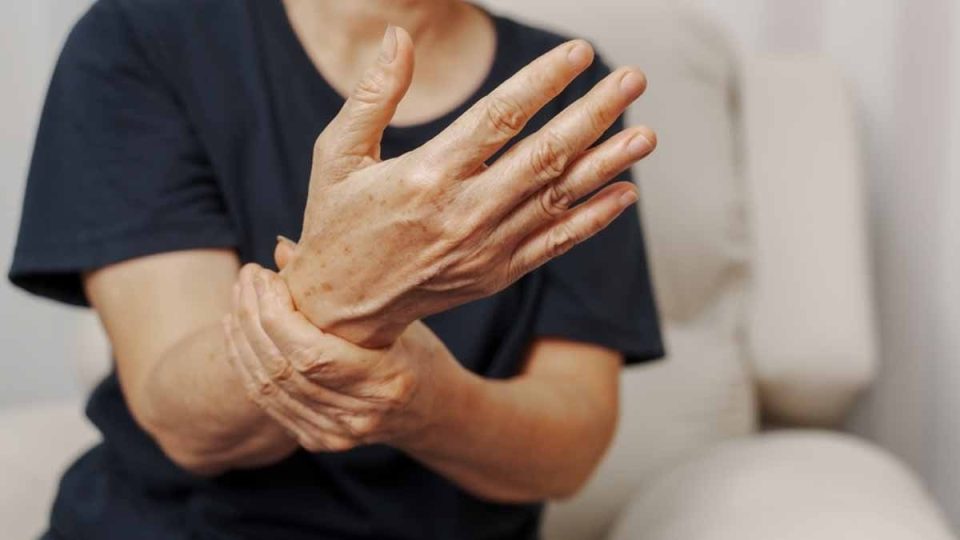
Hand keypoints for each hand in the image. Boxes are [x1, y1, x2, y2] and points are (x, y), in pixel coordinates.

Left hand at [224, 264, 458, 450]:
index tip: (264, 275)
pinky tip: (239, 332)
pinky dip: (246, 364)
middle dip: (253, 317)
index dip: (275, 313)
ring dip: (243, 338)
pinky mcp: (317, 439)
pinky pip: (267, 402)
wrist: (431, 411)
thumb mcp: (395, 316)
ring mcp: (336, 434)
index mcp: (386, 382)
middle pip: (283, 368)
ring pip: (267, 387)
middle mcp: (359, 416)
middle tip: (246, 277)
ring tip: (238, 297)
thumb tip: (282, 249)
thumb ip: (341, 287)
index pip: (310, 353)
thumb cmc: (419, 352)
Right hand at [282, 26, 655, 347]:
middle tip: (632, 79)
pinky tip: (625, 192)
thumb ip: (372, 95)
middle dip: (595, 113)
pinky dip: (594, 219)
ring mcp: (487, 247)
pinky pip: (557, 243)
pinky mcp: (498, 272)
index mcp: (426, 176)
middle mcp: (465, 213)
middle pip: (545, 154)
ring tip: (646, 133)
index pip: (499, 117)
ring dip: (608, 163)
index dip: (544, 81)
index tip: (579, 53)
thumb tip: (398, 37)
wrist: (341, 310)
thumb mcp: (337, 154)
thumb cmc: (337, 223)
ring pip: (560, 197)